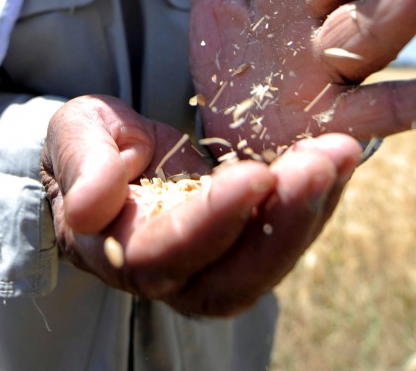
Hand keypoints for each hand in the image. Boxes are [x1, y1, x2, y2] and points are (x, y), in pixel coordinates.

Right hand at [40, 95, 360, 315]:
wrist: (113, 157)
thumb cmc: (90, 146)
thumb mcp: (74, 135)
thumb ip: (82, 167)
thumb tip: (88, 207)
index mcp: (119, 251)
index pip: (167, 254)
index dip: (212, 221)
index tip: (254, 175)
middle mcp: (172, 277)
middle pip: (233, 279)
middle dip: (283, 223)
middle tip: (319, 163)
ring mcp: (217, 268)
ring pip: (271, 264)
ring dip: (311, 210)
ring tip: (339, 152)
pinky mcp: (249, 246)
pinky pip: (290, 236)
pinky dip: (321, 198)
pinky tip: (340, 155)